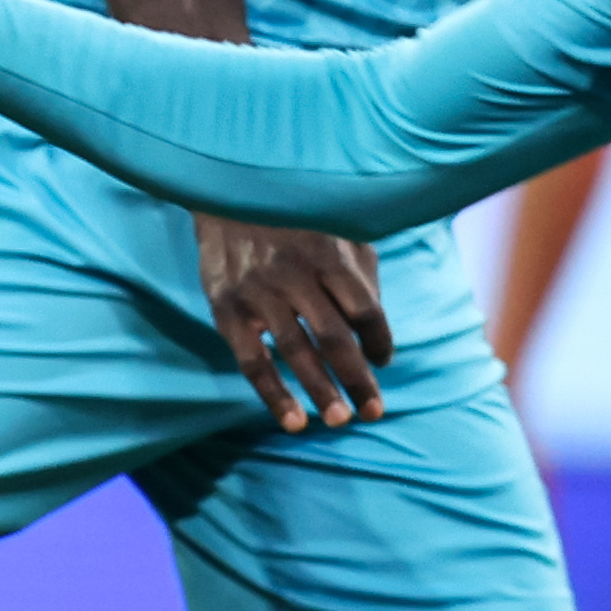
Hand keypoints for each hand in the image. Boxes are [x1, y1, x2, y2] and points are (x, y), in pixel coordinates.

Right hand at [199, 219, 387, 430]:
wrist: (227, 190)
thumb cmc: (294, 216)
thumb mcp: (335, 227)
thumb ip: (360, 273)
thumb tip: (375, 330)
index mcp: (328, 252)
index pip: (365, 309)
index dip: (379, 341)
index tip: (384, 361)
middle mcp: (294, 272)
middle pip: (335, 337)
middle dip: (357, 379)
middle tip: (373, 412)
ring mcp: (258, 292)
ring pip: (296, 352)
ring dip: (321, 391)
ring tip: (340, 421)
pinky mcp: (227, 308)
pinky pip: (253, 361)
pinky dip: (274, 394)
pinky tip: (293, 420)